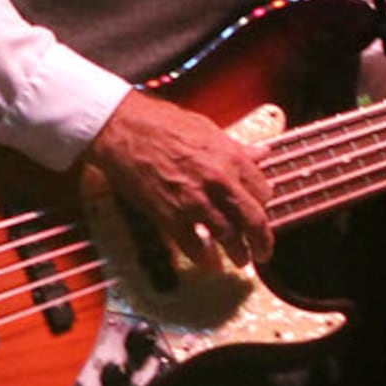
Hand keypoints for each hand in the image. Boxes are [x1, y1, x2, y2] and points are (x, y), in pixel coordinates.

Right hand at [80, 89, 272, 274]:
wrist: (121, 130)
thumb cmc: (159, 122)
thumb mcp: (207, 128)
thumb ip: (236, 147)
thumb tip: (260, 153)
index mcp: (230, 158)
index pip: (263, 191)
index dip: (264, 203)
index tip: (260, 209)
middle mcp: (217, 182)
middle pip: (253, 221)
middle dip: (262, 241)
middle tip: (263, 251)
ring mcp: (194, 202)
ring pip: (228, 238)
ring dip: (237, 253)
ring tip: (241, 260)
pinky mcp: (169, 216)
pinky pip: (193, 246)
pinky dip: (204, 258)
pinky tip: (209, 263)